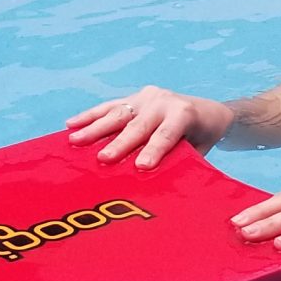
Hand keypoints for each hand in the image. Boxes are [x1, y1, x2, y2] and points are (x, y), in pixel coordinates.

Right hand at [64, 86, 230, 168]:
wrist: (209, 111)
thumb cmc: (203, 137)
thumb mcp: (199, 150)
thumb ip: (181, 160)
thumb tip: (160, 183)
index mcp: (183, 114)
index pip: (166, 135)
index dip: (154, 150)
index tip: (141, 167)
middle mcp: (163, 101)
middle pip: (138, 125)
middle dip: (119, 142)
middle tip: (103, 159)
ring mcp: (146, 97)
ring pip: (118, 113)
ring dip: (94, 128)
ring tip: (75, 140)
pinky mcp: (133, 98)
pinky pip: (109, 107)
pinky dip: (89, 116)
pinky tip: (71, 124)